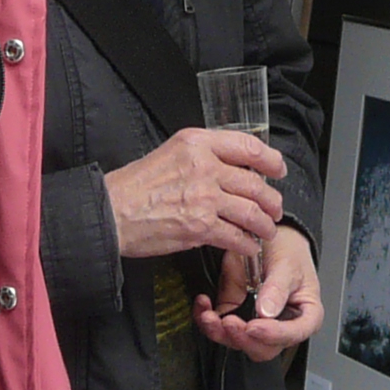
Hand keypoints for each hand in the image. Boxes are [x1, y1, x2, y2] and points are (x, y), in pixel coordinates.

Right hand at [104, 127, 283, 259]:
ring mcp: (204, 197)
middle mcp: (204, 166)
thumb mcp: (170, 152)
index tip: (278, 170)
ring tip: (266, 230)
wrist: (111, 211)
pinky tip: (247, 246)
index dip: (271, 161)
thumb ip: (203, 155)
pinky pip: (236, 236)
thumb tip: (233, 169)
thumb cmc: (135, 186)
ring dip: (264, 224)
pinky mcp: (200, 227)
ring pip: (252, 212)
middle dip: (272, 201)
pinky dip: (247, 244)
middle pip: (255, 184)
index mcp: (197, 143)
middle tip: (275, 209)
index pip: (248, 147)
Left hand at [195, 224, 321, 361]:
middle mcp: (282, 324)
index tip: (255, 326)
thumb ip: (277, 288)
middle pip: (264, 347)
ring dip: (220, 333)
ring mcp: (257, 322)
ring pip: (239, 342)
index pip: (294, 333)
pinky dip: (208, 321)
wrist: (270, 236)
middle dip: (243, 338)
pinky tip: (204, 306)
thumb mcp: (287, 264)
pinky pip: (220, 328)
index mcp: (305, 314)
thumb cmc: (288, 250)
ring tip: (210, 315)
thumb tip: (267, 311)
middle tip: (229, 322)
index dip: (274, 335)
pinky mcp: (236, 314)